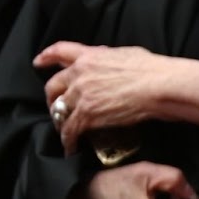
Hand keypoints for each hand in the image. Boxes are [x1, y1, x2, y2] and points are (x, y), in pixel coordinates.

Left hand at [37, 42, 168, 153]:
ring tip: (63, 130)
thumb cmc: (151, 69)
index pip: (60, 52)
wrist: (160, 86)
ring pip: (59, 109)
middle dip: (52, 98)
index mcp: (88, 57)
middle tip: (55, 106)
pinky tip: (70, 147)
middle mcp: (79, 74)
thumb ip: (107, 56)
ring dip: (59, 121)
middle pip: (53, 86)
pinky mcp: (87, 114)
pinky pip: (70, 129)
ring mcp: (81, 95)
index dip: (46, 57)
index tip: (38, 62)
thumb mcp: (124, 53)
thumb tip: (104, 57)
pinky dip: (68, 139)